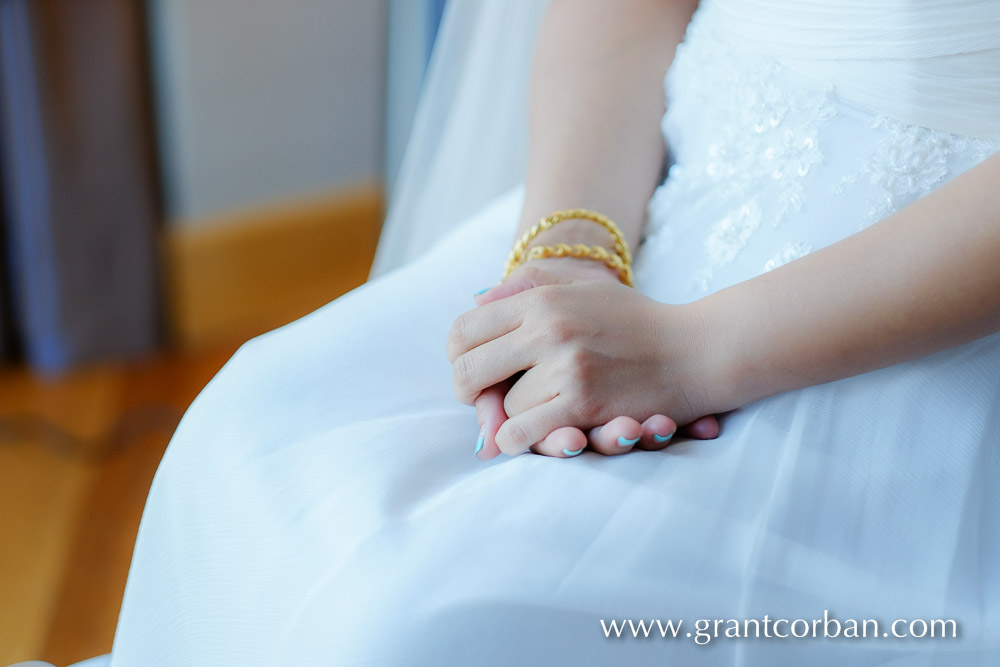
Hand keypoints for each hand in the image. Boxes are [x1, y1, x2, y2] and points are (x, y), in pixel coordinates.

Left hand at [455, 260, 718, 458]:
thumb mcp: (584, 286)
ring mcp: (565, 367)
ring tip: (531, 410)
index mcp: (541, 299)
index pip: (465, 330)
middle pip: (470, 370)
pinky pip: (523, 431)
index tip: (473, 371)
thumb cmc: (637, 320)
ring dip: (511, 415)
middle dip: (468, 392)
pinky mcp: (583, 402)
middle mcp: (547, 329)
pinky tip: (527, 435)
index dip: (458, 357)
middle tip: (480, 402)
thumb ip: (530, 284)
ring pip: (502, 406)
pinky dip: (518, 438)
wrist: (697, 348)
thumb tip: (477, 300)